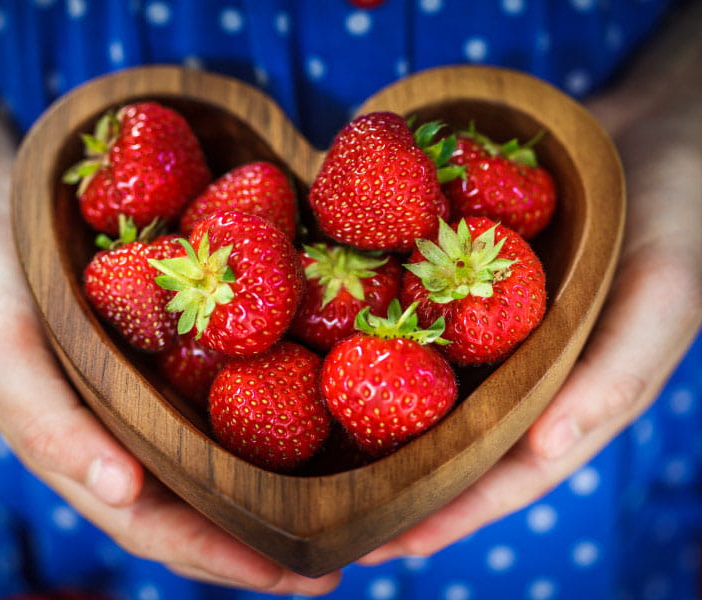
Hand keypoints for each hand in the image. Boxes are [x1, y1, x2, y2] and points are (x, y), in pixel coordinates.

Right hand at [0, 3, 338, 592]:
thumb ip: (48, 426)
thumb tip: (121, 492)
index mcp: (98, 458)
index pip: (170, 529)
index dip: (235, 561)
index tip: (308, 580)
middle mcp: (145, 434)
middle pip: (223, 499)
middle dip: (293, 529)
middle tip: (377, 542)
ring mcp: (172, 390)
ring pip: (244, 444)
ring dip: (309, 470)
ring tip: (384, 487)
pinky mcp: (192, 343)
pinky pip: (247, 376)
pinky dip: (295, 393)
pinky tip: (347, 390)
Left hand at [359, 16, 701, 561]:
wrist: (651, 131)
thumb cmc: (679, 215)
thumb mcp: (663, 295)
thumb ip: (616, 374)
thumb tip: (544, 454)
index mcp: (567, 394)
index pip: (503, 474)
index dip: (447, 514)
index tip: (382, 545)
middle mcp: (517, 369)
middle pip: (447, 437)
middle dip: (390, 475)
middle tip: (321, 512)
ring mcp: (485, 326)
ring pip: (420, 379)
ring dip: (366, 406)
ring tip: (300, 436)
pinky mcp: (460, 276)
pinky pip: (410, 308)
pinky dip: (370, 324)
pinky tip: (316, 329)